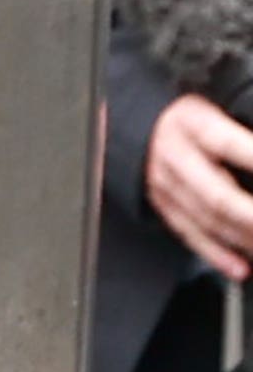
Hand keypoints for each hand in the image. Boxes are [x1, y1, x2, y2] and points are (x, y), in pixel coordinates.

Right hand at [149, 90, 252, 281]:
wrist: (131, 120)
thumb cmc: (187, 115)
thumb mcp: (216, 103)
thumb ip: (245, 124)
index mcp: (194, 124)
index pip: (229, 144)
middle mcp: (176, 157)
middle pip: (218, 195)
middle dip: (252, 216)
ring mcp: (166, 185)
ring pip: (207, 220)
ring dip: (244, 239)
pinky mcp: (163, 206)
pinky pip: (190, 234)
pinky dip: (217, 255)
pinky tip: (240, 267)